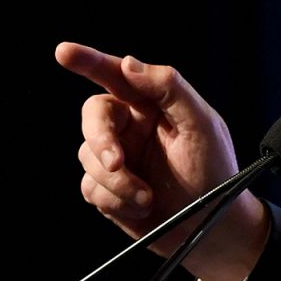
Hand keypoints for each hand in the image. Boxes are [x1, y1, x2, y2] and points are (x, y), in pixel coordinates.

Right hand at [56, 41, 268, 280]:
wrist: (212, 228)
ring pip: (88, 156)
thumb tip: (129, 63)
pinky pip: (91, 188)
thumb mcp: (202, 125)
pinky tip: (143, 207)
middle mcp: (130, 126)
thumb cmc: (216, 172)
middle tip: (116, 162)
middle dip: (100, 139)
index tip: (63, 52)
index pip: (117, 74)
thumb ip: (170, 88)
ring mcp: (117, 158)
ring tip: (148, 197)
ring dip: (118, 181)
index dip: (89, 61)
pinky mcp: (107, 190)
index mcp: (153, 104)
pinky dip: (116, 200)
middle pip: (93, 116)